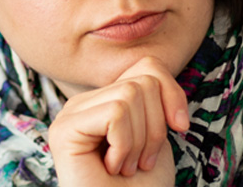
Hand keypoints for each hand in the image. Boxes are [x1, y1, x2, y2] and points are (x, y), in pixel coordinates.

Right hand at [48, 57, 188, 185]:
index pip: (147, 66)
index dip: (172, 95)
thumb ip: (152, 91)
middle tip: (140, 160)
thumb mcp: (159, 129)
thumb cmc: (143, 186)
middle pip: (142, 79)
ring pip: (130, 93)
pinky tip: (111, 167)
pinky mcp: (63, 130)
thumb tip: (153, 67)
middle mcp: (83, 103)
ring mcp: (70, 115)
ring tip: (126, 166)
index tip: (179, 129)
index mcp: (104, 99)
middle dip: (156, 126)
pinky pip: (115, 112)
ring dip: (141, 140)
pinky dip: (126, 145)